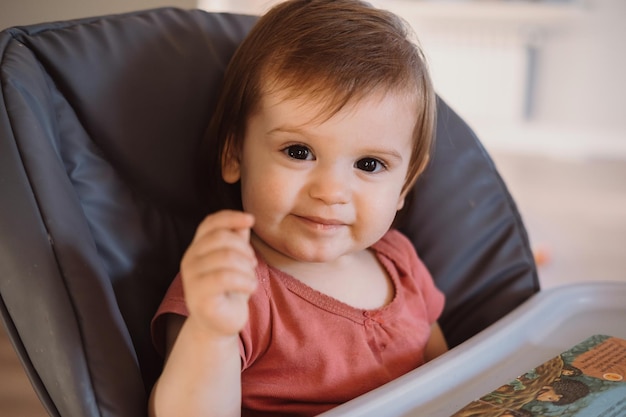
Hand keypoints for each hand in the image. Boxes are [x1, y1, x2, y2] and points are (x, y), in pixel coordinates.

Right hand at [180, 210, 257, 337]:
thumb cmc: (230, 290)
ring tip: (250, 280)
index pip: (210, 223)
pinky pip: (225, 278)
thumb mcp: (237, 262)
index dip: (231, 217)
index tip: (251, 219)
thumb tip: (245, 220)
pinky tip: (250, 288)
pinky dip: (245, 281)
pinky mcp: (198, 296)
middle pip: (221, 238)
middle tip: (252, 265)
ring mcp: (191, 278)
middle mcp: (189, 259)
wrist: (220, 324)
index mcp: (197, 248)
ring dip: (247, 268)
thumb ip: (237, 240)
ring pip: (226, 257)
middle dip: (244, 249)